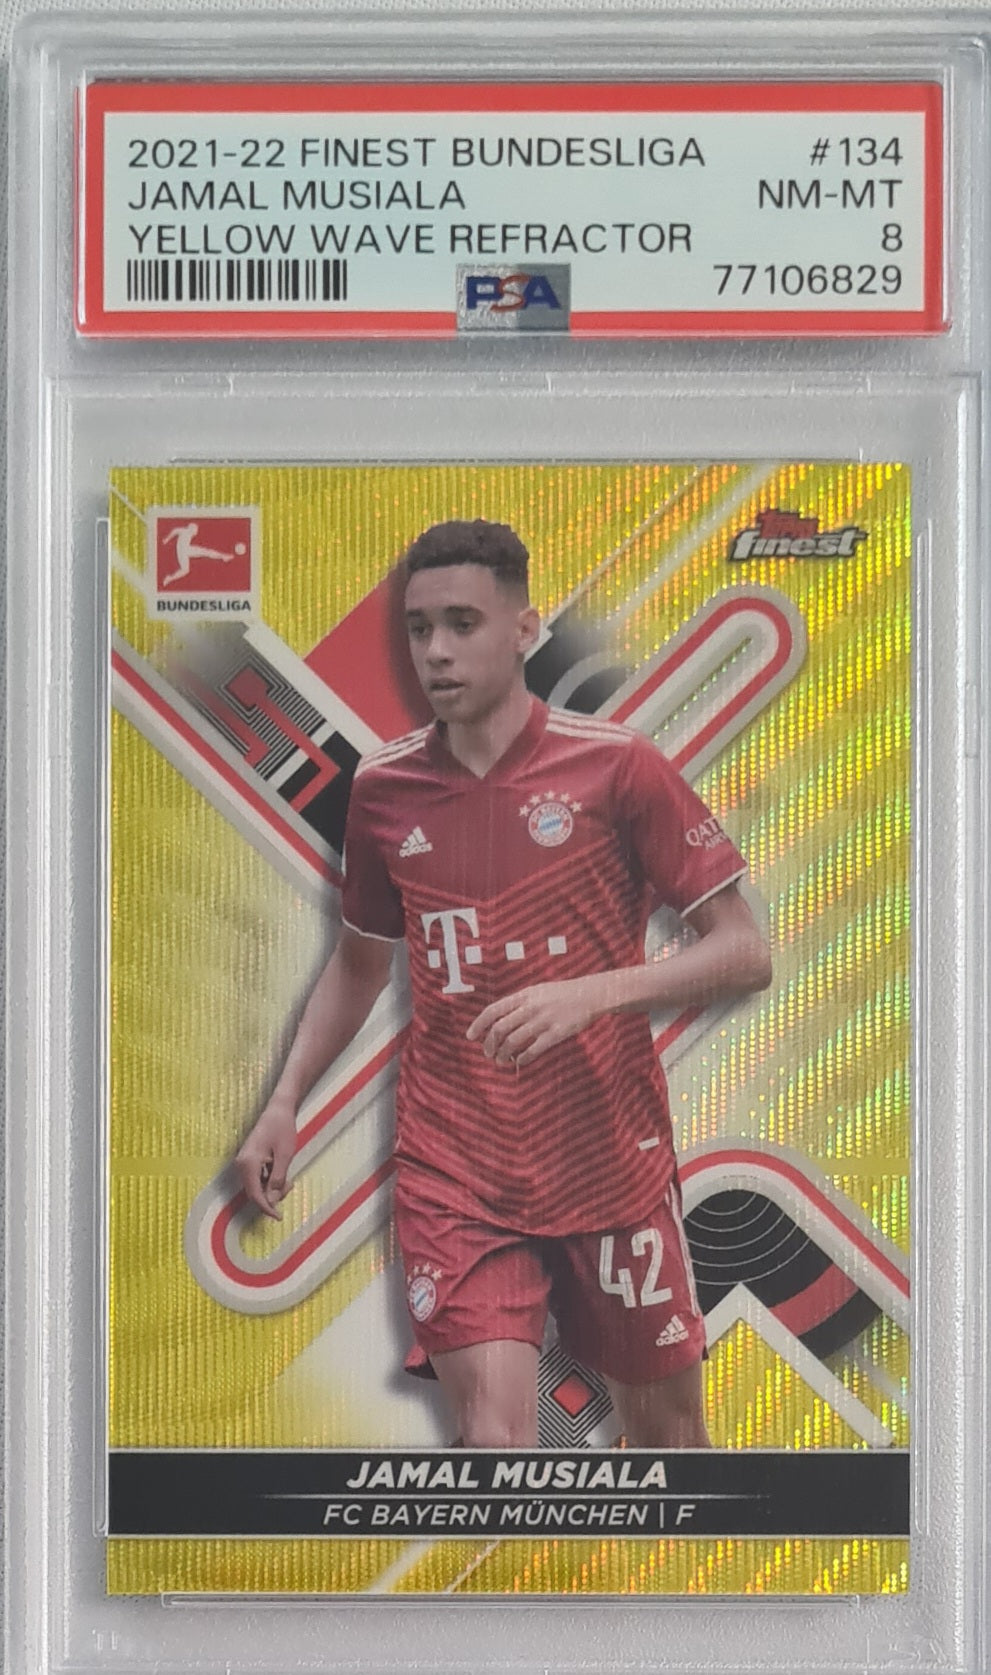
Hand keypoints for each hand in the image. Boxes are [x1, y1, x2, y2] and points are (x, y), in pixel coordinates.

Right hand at [235, 1101, 297, 1220]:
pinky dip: (269, 1180)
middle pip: (254, 1192)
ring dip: (272, 1188)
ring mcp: (244, 1162)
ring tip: (288, 1178)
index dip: (266, 1208)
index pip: (255, 1195)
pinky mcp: (249, 1160)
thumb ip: (277, 1179)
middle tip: (290, 1186)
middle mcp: (241, 1164)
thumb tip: (271, 1201)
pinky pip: (257, 1178)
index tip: (278, 1217)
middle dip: (272, 1196)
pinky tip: (281, 1171)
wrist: (278, 1109)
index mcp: (248, 1163)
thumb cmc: (282, 1128)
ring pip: (257, 1186)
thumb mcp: (284, 1155)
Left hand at [466, 979, 602, 1067]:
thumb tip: (497, 1018)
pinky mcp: (556, 1033)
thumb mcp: (537, 991)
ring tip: (500, 1061)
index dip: (478, 1024)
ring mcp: (543, 1021)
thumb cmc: (561, 994)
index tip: (470, 1036)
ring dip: (503, 1054)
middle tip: (488, 1054)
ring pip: (513, 1041)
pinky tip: (519, 1062)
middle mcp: (531, 1008)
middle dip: (489, 1044)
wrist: (589, 994)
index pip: (493, 1010)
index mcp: (524, 996)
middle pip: (500, 1029)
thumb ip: (518, 1003)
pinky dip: (522, 1059)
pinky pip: (533, 1050)